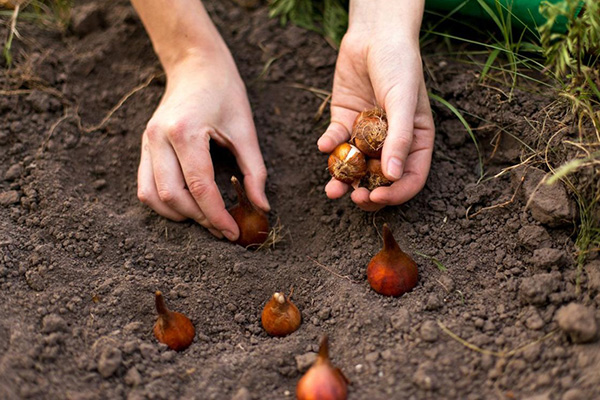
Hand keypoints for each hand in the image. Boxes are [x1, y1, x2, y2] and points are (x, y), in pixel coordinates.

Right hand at [137, 53, 268, 240]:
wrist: (196, 65)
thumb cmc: (225, 93)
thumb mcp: (246, 130)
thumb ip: (255, 171)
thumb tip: (262, 208)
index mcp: (185, 131)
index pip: (199, 186)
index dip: (217, 215)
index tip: (233, 233)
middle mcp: (158, 138)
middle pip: (172, 196)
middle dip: (199, 219)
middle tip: (223, 229)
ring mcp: (147, 142)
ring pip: (152, 196)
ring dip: (179, 215)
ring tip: (206, 220)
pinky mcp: (145, 146)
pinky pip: (145, 186)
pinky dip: (165, 203)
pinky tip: (188, 206)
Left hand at [317, 1, 434, 211]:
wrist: (374, 35)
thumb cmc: (399, 65)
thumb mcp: (404, 101)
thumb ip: (400, 138)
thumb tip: (393, 177)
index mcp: (415, 141)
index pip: (410, 177)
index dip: (396, 193)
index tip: (377, 198)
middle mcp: (391, 142)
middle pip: (380, 179)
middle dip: (367, 192)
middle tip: (354, 198)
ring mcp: (366, 134)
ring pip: (355, 166)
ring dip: (343, 180)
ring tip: (332, 189)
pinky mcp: (344, 121)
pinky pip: (336, 141)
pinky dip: (329, 145)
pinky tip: (324, 144)